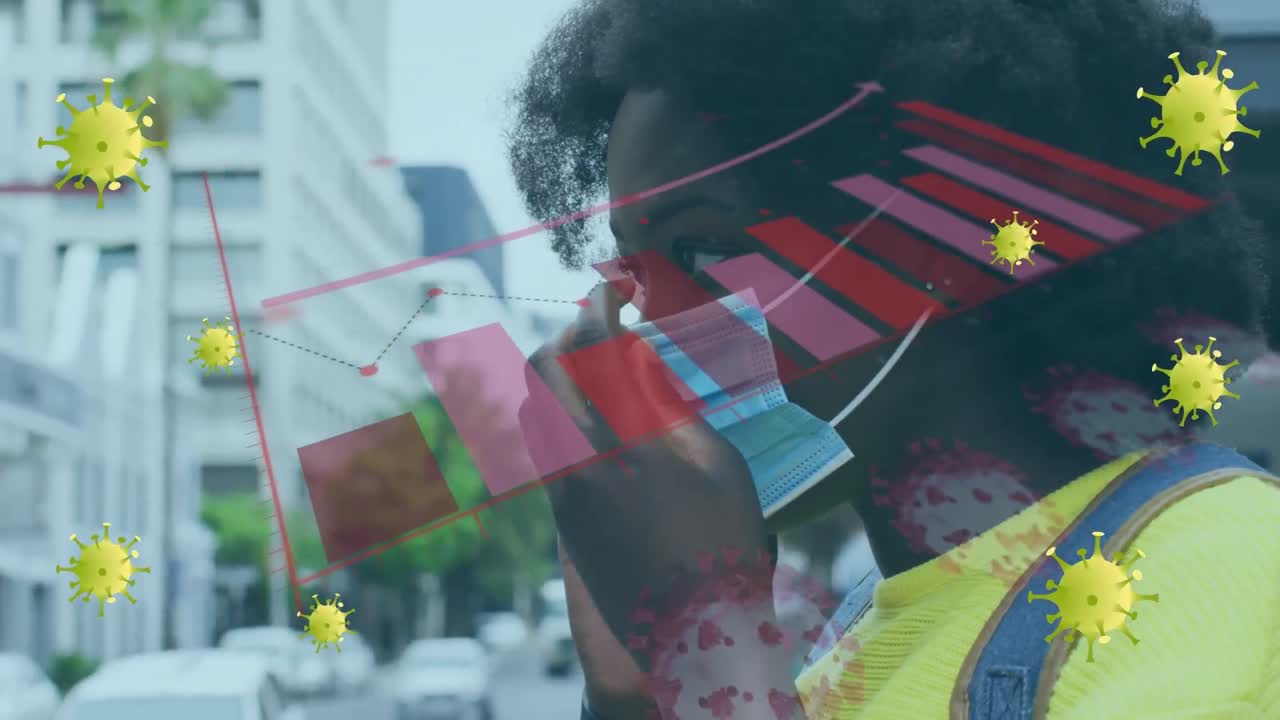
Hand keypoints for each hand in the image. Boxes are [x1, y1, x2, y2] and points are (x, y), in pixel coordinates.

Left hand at [519, 280, 771, 658]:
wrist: (693, 635)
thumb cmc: (723, 543)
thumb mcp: (718, 462)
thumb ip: (670, 405)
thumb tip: (638, 362)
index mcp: (620, 439)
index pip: (587, 348)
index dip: (597, 307)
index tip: (614, 289)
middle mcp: (575, 459)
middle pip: (542, 371)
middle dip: (567, 337)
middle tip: (605, 329)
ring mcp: (561, 490)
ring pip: (535, 409)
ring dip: (561, 378)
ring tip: (604, 373)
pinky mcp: (561, 516)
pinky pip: (545, 446)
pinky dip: (563, 415)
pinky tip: (602, 419)